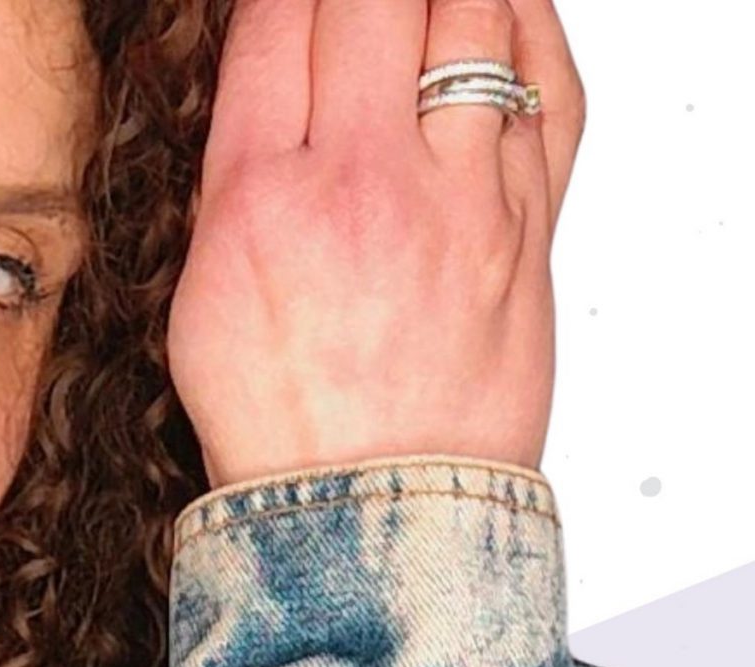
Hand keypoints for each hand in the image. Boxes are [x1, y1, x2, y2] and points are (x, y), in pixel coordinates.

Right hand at [168, 0, 584, 491]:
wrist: (374, 526)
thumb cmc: (287, 425)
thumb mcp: (205, 292)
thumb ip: (242, 166)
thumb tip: (278, 66)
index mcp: (260, 196)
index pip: (276, 15)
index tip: (306, 5)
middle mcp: (364, 185)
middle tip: (369, 4)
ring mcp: (460, 204)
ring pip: (474, 17)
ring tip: (430, 2)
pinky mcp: (527, 231)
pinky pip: (549, 90)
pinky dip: (529, 29)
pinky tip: (505, 11)